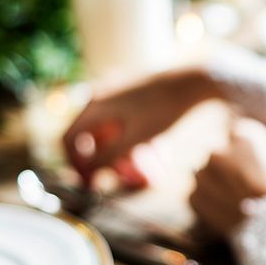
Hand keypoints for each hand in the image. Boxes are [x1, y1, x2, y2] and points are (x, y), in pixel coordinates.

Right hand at [63, 67, 219, 185]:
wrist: (196, 81)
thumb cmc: (165, 109)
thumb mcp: (135, 138)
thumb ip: (106, 157)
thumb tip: (86, 174)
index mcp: (95, 104)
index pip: (69, 139)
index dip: (77, 165)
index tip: (92, 183)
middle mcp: (101, 95)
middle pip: (91, 137)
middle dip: (106, 161)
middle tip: (125, 177)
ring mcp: (117, 92)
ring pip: (110, 131)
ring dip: (122, 153)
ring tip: (147, 169)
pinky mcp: (133, 93)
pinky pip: (124, 122)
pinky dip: (132, 140)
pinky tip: (155, 151)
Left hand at [189, 119, 265, 234]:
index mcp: (244, 136)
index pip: (239, 133)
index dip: (248, 148)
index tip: (257, 161)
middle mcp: (218, 151)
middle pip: (221, 153)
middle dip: (231, 166)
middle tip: (249, 184)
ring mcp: (203, 176)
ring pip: (208, 175)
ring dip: (219, 184)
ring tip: (239, 201)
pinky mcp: (195, 200)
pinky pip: (201, 196)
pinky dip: (211, 203)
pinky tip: (230, 212)